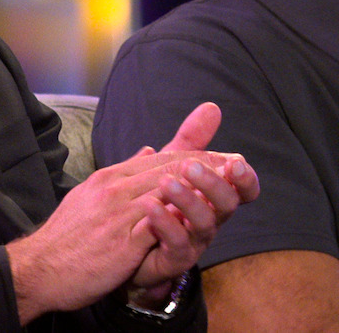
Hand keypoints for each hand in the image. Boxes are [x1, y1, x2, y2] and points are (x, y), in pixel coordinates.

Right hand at [6, 145, 235, 322]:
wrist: (40, 267)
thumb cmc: (66, 238)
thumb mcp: (90, 198)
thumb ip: (121, 175)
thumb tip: (147, 152)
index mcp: (107, 177)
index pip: (158, 158)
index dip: (193, 156)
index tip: (220, 157)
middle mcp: (113, 188)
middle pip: (168, 168)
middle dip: (206, 165)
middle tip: (238, 164)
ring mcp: (117, 212)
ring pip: (167, 189)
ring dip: (202, 186)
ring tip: (231, 184)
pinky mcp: (123, 239)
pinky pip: (159, 222)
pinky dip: (184, 216)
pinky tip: (206, 216)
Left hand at [127, 103, 259, 303]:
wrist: (122, 246)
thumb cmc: (154, 204)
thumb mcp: (169, 167)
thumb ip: (190, 142)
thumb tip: (212, 107)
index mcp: (210, 198)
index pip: (240, 189)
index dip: (245, 178)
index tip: (237, 161)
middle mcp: (208, 219)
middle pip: (225, 204)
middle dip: (213, 183)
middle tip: (191, 166)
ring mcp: (193, 241)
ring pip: (203, 223)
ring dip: (188, 200)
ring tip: (166, 182)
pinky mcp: (172, 258)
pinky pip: (176, 243)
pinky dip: (166, 224)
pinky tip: (151, 206)